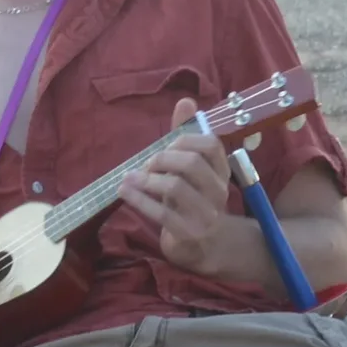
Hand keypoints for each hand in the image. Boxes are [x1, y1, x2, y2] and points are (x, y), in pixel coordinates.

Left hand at [117, 98, 233, 272]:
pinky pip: (161, 213)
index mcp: (221, 171)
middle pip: (192, 163)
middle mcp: (218, 191)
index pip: (211, 144)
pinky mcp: (188, 233)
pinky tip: (124, 193)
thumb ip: (186, 136)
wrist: (202, 245)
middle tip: (146, 165)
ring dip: (146, 180)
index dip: (184, 139)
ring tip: (128, 179)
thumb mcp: (190, 168)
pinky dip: (139, 200)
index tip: (166, 146)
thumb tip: (185, 101)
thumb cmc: (191, 199)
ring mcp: (206, 214)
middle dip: (162, 159)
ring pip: (175, 187)